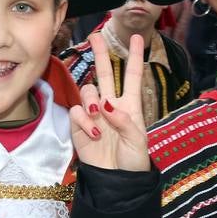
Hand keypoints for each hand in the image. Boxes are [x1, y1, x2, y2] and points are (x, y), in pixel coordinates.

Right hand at [69, 32, 149, 171]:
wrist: (116, 181)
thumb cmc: (133, 161)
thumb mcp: (138, 141)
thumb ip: (125, 121)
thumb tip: (107, 105)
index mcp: (129, 106)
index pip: (132, 76)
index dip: (136, 57)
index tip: (139, 38)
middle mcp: (111, 105)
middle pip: (104, 73)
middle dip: (100, 54)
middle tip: (94, 36)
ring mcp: (94, 114)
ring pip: (87, 90)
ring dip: (91, 97)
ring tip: (97, 113)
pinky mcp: (79, 126)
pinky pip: (77, 112)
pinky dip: (83, 120)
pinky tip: (93, 133)